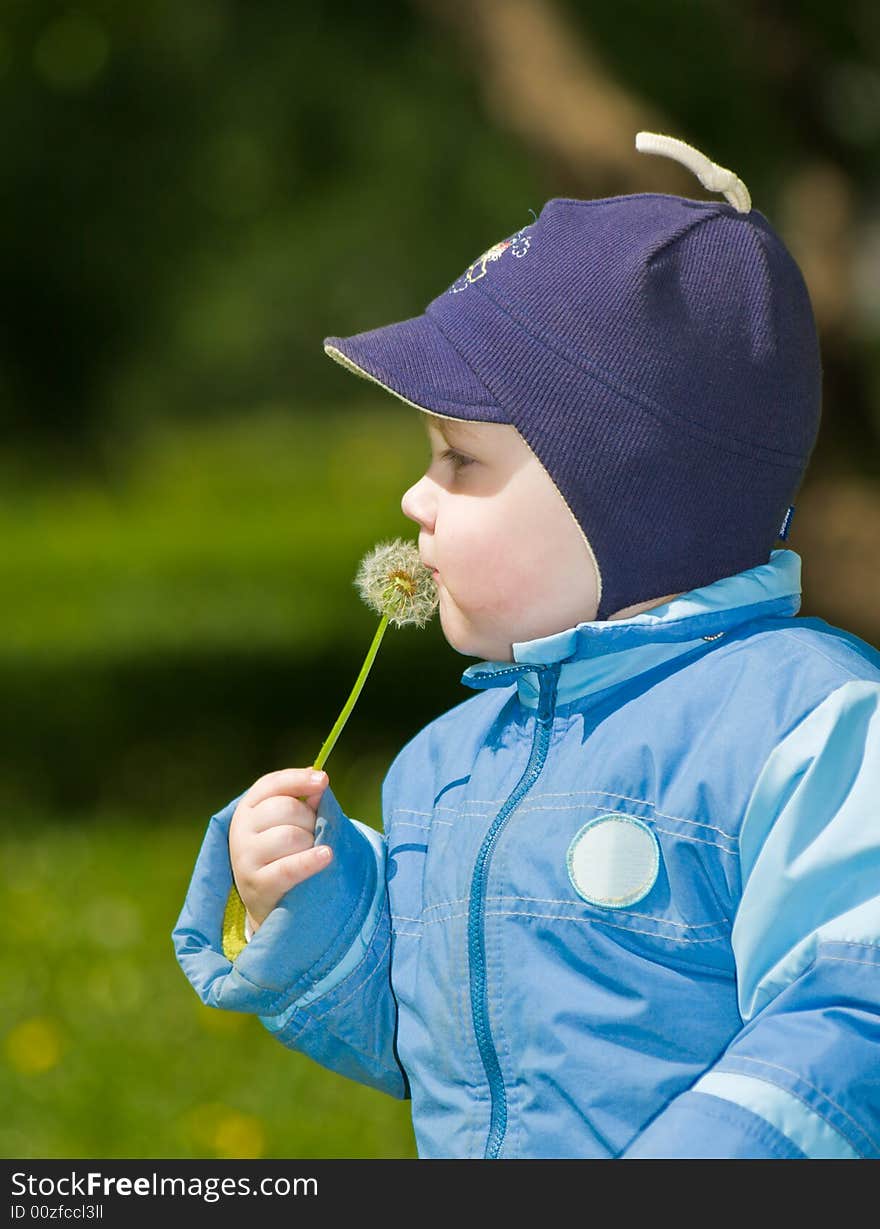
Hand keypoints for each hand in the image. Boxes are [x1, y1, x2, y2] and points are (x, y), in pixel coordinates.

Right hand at [228, 767, 332, 930]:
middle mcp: (240, 829)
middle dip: (310, 818)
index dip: (298, 780)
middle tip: (315, 833)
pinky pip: (289, 867)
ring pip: (289, 836)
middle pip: (285, 808)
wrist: (270, 901)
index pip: (272, 784)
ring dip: (310, 843)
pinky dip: (310, 861)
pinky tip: (326, 855)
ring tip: (312, 851)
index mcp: (248, 807)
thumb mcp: (290, 824)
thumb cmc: (285, 853)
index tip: (323, 780)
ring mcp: (245, 857)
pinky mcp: (256, 884)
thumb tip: (319, 785)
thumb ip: (304, 802)